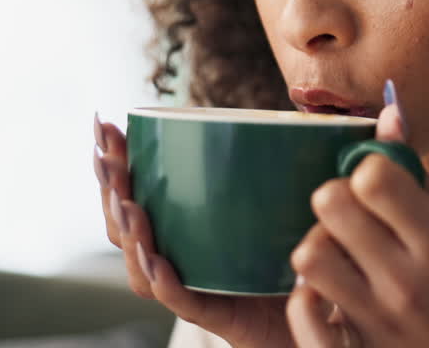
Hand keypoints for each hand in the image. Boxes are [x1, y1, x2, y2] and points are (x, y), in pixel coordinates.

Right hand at [93, 115, 295, 347]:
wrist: (324, 314)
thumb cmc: (297, 254)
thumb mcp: (286, 200)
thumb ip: (286, 163)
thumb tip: (298, 112)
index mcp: (182, 224)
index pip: (134, 191)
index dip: (115, 161)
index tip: (104, 124)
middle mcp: (178, 254)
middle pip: (126, 225)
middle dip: (110, 188)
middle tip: (104, 156)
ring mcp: (192, 287)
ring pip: (143, 265)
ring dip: (130, 233)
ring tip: (126, 202)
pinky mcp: (216, 316)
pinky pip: (182, 300)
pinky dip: (165, 281)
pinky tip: (156, 259)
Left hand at [285, 101, 428, 347]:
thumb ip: (416, 177)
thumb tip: (388, 112)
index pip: (374, 176)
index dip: (365, 169)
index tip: (374, 182)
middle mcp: (407, 276)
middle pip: (332, 203)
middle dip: (334, 196)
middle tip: (349, 212)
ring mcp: (379, 314)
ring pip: (309, 254)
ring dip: (316, 242)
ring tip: (335, 249)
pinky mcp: (357, 345)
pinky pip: (304, 312)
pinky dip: (304, 295)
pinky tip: (322, 289)